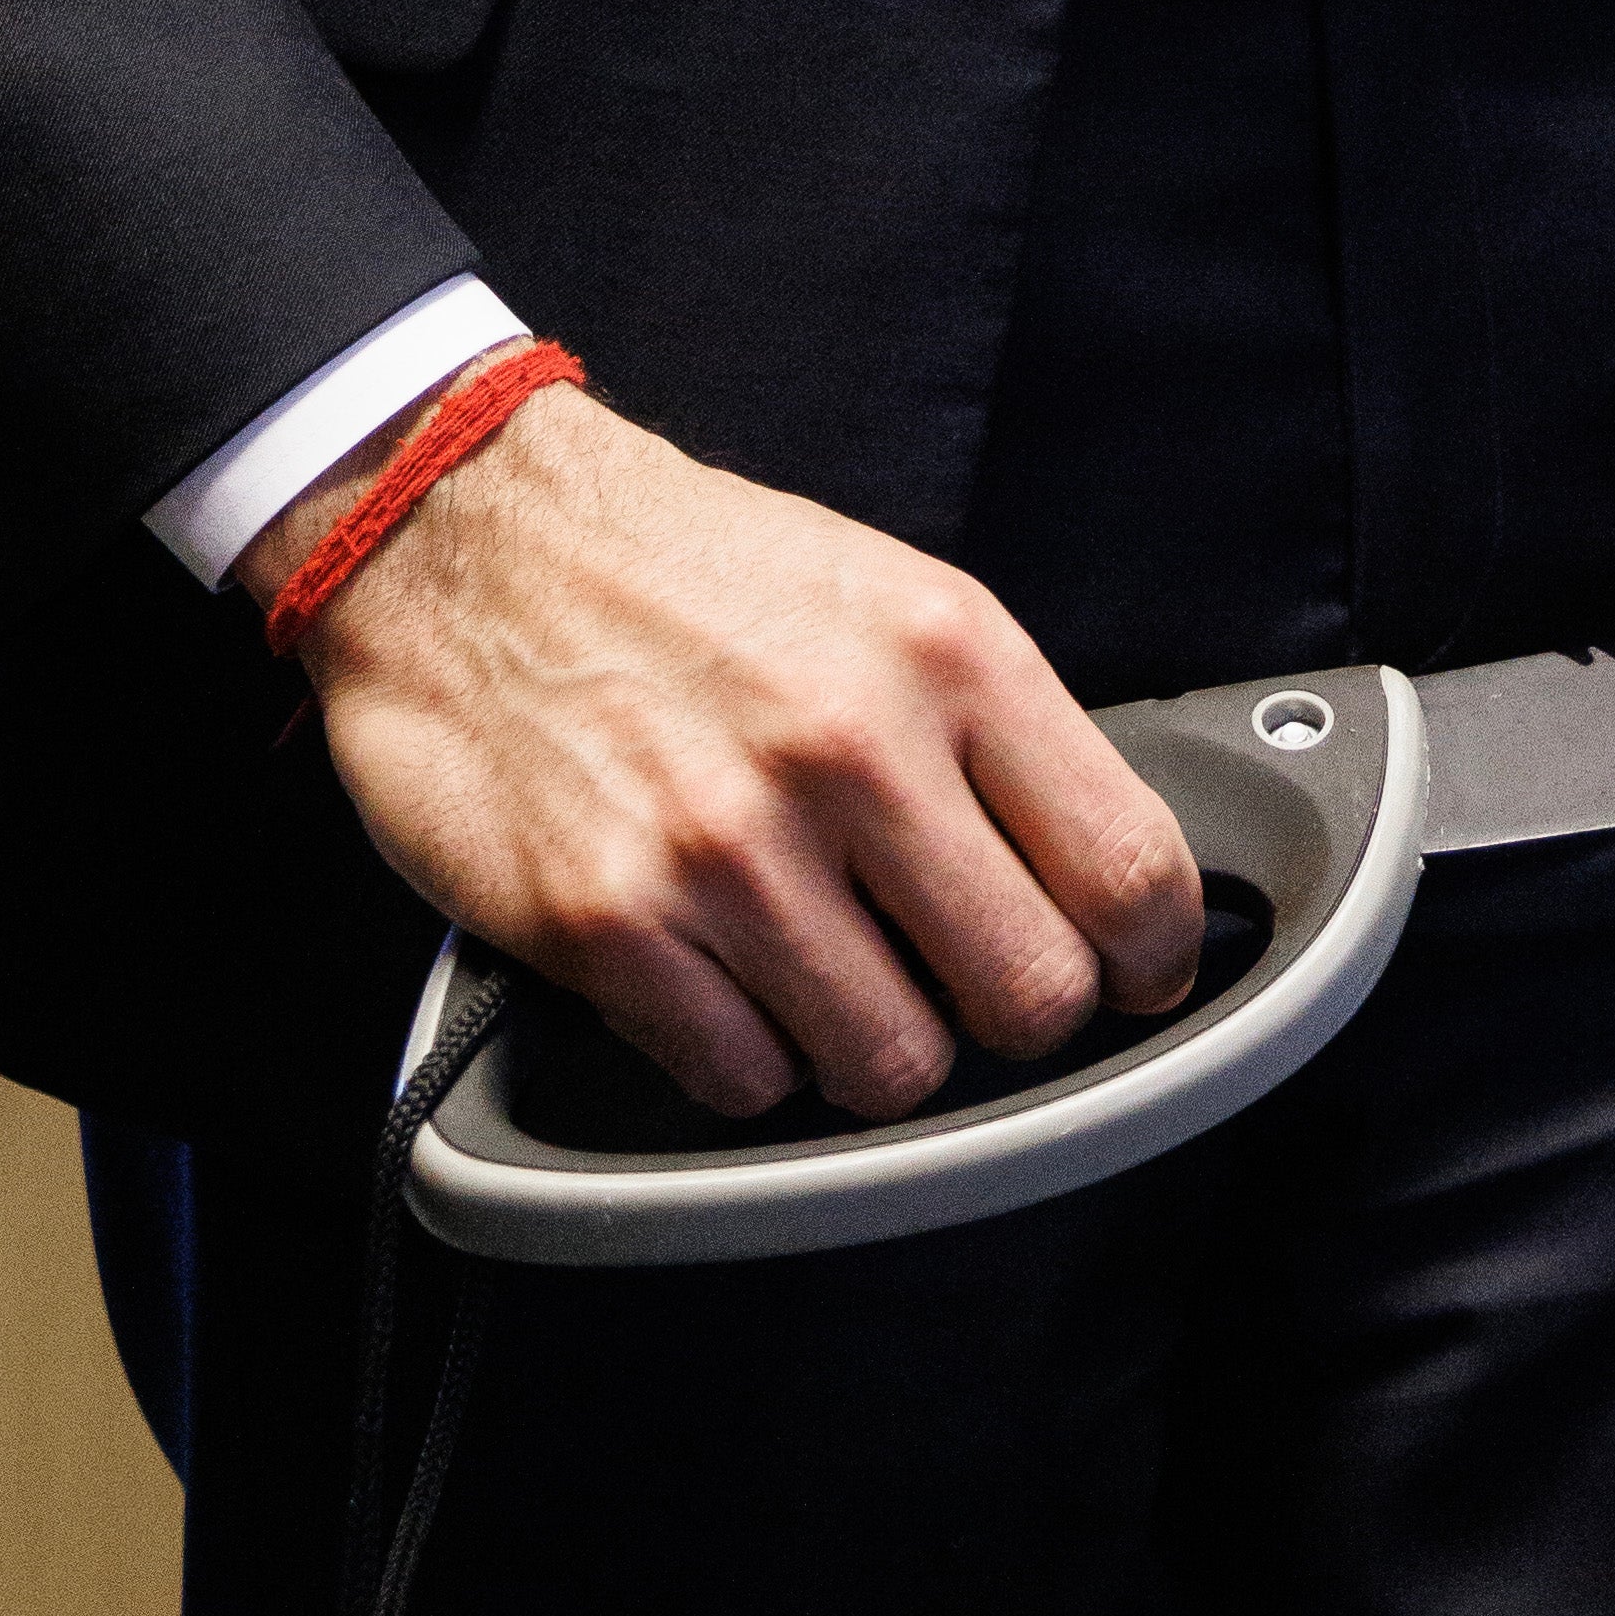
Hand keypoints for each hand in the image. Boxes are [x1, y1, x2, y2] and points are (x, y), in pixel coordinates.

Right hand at [247, 383, 1204, 1122]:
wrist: (464, 532)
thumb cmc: (683, 568)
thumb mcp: (883, 592)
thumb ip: (995, 731)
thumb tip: (1101, 878)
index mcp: (946, 652)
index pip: (1127, 867)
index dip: (1150, 956)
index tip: (1132, 975)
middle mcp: (850, 747)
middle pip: (1029, 998)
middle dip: (1008, 1013)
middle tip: (960, 978)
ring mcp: (728, 845)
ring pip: (892, 1069)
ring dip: (869, 1043)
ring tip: (822, 964)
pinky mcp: (610, 922)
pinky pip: (745, 1083)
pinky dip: (744, 1056)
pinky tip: (720, 973)